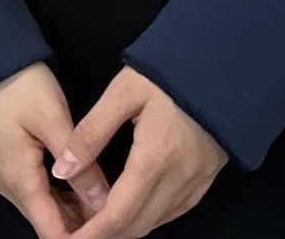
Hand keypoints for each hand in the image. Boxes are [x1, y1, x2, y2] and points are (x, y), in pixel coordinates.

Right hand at [0, 61, 110, 237]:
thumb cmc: (21, 87)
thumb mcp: (53, 119)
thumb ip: (79, 162)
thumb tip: (104, 202)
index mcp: (19, 179)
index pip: (49, 230)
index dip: (80, 238)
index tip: (110, 232)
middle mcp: (7, 186)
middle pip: (46, 221)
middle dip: (79, 225)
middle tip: (116, 214)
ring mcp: (3, 175)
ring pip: (41, 207)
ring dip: (70, 211)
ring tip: (106, 202)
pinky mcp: (5, 163)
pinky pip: (34, 191)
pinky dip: (58, 195)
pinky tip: (82, 187)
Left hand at [50, 65, 227, 236]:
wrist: (221, 63)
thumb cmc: (169, 70)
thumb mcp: (124, 91)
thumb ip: (91, 132)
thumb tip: (63, 170)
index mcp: (156, 158)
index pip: (119, 215)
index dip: (92, 234)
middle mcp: (179, 179)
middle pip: (136, 226)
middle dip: (105, 235)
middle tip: (77, 231)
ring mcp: (197, 182)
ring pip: (155, 223)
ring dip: (126, 228)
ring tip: (97, 220)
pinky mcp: (206, 178)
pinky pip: (173, 212)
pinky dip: (148, 217)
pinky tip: (131, 207)